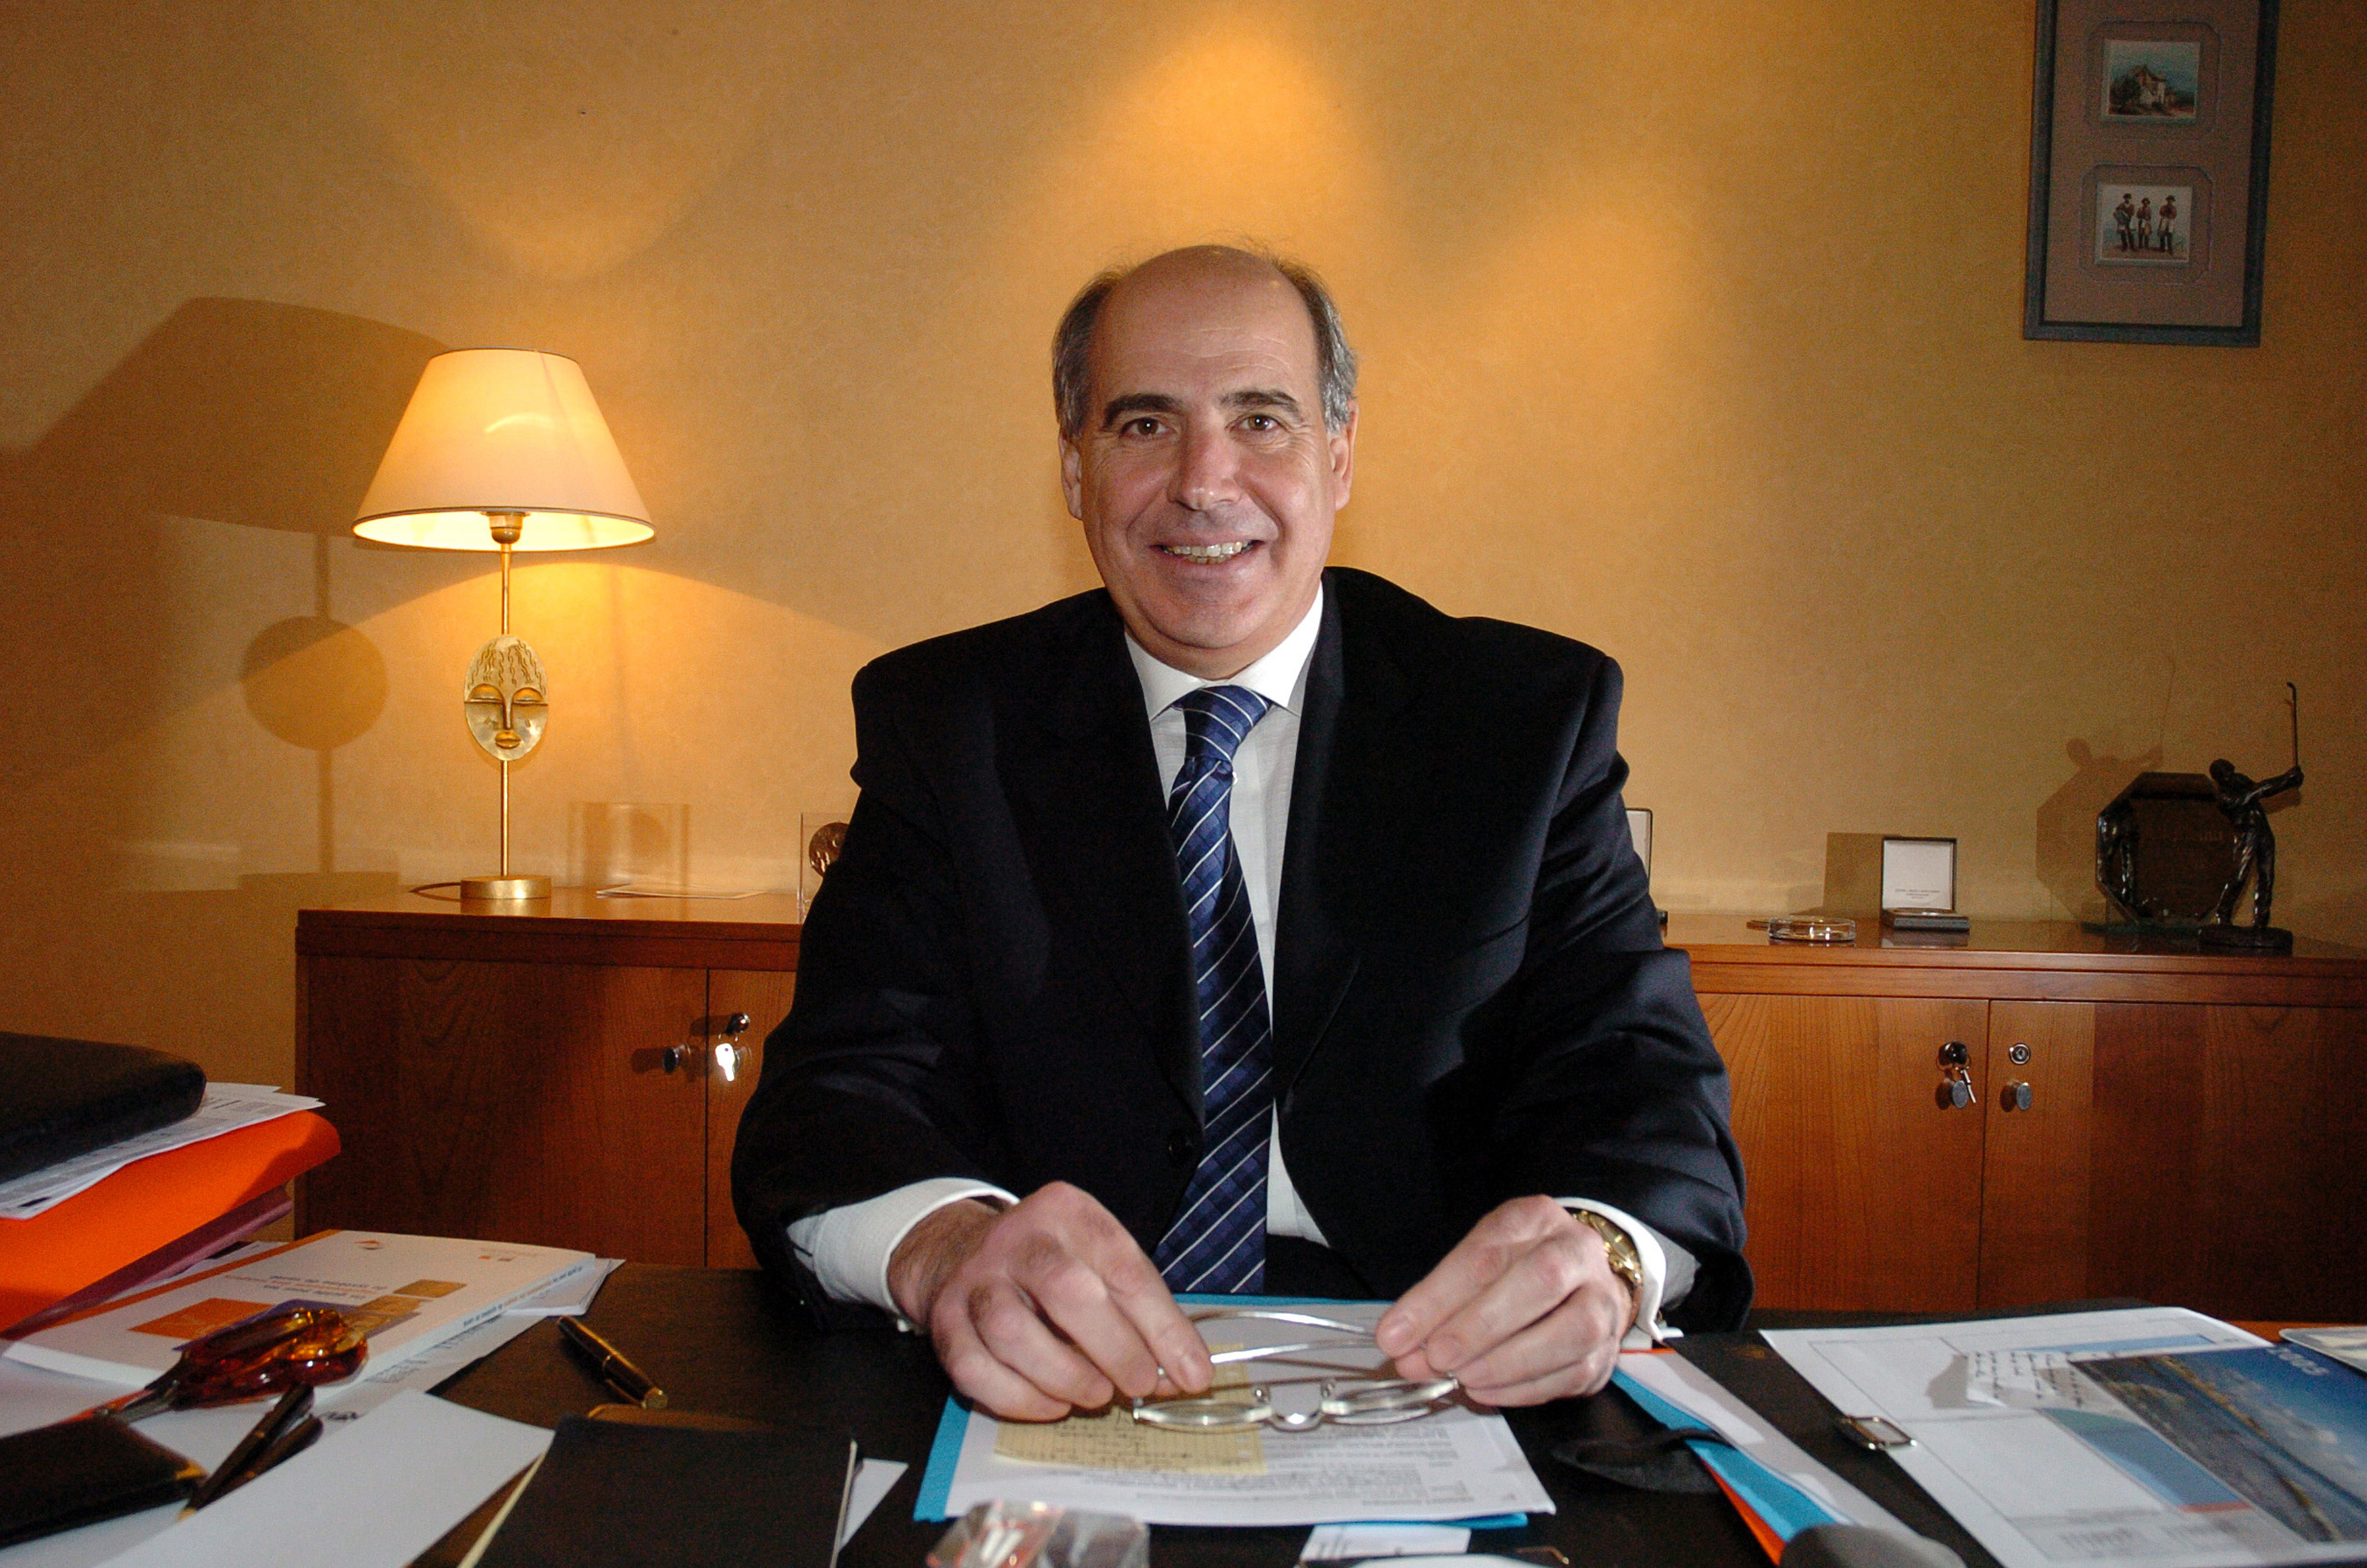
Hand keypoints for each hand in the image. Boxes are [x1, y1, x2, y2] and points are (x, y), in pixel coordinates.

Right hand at [887, 1182, 1214, 1420]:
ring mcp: (973, 1280)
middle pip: (1065, 1290)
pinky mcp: (944, 1323)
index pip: (1124, 1267)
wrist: (959, 1252)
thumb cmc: (1049, 1262)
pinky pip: (977, 1370)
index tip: (1192, 1372)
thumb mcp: (1100, 1259)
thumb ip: (1141, 1310)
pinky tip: (1054, 1403)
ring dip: (1065, 1376)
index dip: (1164, 1327)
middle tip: (1141, 1384)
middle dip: (1114, 1348)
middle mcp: (1016, 1239)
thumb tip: (1185, 1371)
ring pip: (1012, 1332)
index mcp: (1066, 1212)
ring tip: (1097, 1394)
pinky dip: (1022, 1398)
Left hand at [1373, 1195, 1637, 1405]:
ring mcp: (1603, 1301)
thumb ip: (1437, 1301)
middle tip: (1435, 1357)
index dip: (1437, 1297)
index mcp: (1535, 1218)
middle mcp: (1579, 1252)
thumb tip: (1398, 1344)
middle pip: (1540, 1280)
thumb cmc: (1515, 1268)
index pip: (1485, 1254)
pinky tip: (1486, 1391)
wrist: (1580, 1280)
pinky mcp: (1608, 1350)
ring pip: (1571, 1331)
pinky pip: (1574, 1372)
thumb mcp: (1474, 1262)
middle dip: (1481, 1325)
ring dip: (1508, 1362)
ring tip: (1461, 1378)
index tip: (1395, 1334)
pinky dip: (1525, 1388)